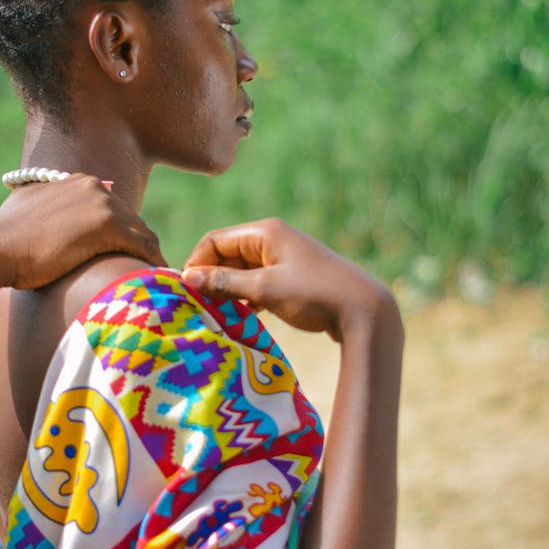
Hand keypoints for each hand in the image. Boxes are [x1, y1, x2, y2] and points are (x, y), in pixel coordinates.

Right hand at [0, 174, 161, 289]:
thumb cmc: (4, 238)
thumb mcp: (26, 208)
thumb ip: (42, 205)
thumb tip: (33, 216)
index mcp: (78, 182)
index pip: (113, 209)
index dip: (121, 235)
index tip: (126, 256)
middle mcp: (94, 187)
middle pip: (131, 220)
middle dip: (138, 247)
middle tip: (146, 272)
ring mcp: (102, 204)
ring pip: (142, 233)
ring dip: (149, 258)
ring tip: (155, 282)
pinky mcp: (107, 226)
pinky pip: (144, 247)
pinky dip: (153, 264)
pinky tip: (156, 283)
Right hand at [182, 217, 396, 341]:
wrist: (364, 311)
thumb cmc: (314, 294)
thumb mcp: (264, 289)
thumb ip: (224, 283)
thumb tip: (187, 278)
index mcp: (265, 232)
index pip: (215, 241)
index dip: (195, 263)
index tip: (184, 291)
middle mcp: (273, 239)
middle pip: (227, 254)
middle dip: (210, 278)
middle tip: (197, 306)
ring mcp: (284, 258)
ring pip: (242, 271)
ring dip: (228, 290)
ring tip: (216, 313)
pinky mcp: (292, 277)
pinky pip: (258, 282)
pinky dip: (246, 297)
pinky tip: (242, 316)